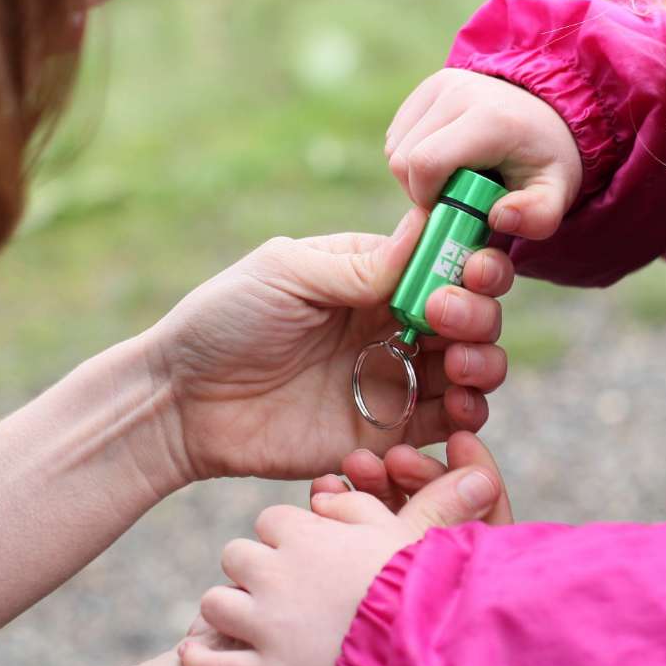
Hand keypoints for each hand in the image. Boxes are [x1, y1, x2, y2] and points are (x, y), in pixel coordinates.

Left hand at [141, 221, 513, 486]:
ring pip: (470, 369)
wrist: (183, 403)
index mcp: (369, 275)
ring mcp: (389, 379)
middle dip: (478, 314)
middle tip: (446, 322)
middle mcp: (390, 324)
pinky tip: (452, 410)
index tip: (470, 271)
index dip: (470, 263)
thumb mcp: (285, 274)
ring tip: (459, 368)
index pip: (442, 261)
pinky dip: (463, 418)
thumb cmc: (222, 322)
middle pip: (469, 314)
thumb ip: (356, 264)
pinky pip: (444, 427)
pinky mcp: (383, 434)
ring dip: (482, 364)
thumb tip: (425, 231)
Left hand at [179, 432, 510, 665]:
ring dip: (227, 610)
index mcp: (302, 532)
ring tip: (247, 622)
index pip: (272, 520)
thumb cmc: (424, 590)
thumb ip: (376, 506)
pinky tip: (198, 656)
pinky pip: (211, 664)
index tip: (304, 552)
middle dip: (253, 569)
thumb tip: (356, 488)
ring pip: (215, 603)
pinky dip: (202, 659)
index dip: (288, 536)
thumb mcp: (405, 537)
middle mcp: (273, 572)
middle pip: (236, 555)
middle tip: (277, 588)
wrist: (427, 655)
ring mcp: (264, 626)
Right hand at [385, 67, 584, 241]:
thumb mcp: (556, 195)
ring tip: (450, 179)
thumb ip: (537, 216)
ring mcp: (441, 83)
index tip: (451, 209)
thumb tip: (498, 218)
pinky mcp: (429, 85)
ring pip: (393, 147)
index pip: (426, 163)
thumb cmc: (546, 162)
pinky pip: (396, 134)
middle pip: (403, 158)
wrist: (549, 115)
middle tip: (451, 198)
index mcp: (490, 119)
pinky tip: (443, 160)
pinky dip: (410, 156)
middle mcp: (460, 91)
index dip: (427, 197)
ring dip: (413, 175)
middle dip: (419, 189)